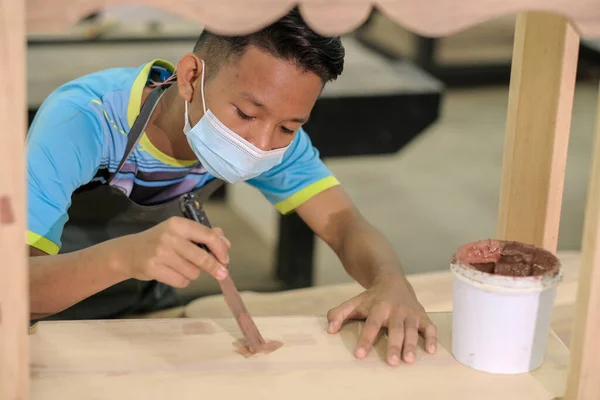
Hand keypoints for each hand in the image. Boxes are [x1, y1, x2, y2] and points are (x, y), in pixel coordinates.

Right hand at [110, 216, 230, 287]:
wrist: (128, 252)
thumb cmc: (159, 241)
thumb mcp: (179, 231)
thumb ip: (203, 234)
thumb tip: (225, 243)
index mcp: (178, 224)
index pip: (207, 235)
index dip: (220, 249)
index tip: (225, 259)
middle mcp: (169, 237)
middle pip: (202, 257)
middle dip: (214, 267)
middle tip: (222, 274)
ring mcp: (160, 253)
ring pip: (193, 272)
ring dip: (193, 273)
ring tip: (182, 267)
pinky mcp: (153, 269)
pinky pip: (181, 281)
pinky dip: (182, 281)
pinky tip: (173, 273)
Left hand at [326, 274, 436, 365]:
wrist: (392, 280)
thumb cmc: (372, 297)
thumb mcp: (355, 302)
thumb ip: (340, 314)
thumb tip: (329, 329)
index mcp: (379, 306)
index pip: (371, 324)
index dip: (365, 339)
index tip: (359, 354)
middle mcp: (396, 310)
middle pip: (395, 329)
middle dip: (394, 345)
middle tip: (392, 362)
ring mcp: (410, 313)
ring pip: (412, 330)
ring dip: (412, 345)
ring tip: (409, 360)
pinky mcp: (422, 316)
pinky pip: (430, 327)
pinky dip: (432, 338)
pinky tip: (432, 351)